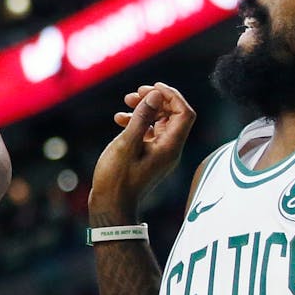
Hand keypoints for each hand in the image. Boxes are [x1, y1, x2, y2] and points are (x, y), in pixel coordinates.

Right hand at [90, 83, 195, 220]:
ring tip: (126, 102)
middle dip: (156, 99)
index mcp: (170, 147)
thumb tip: (155, 94)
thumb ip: (142, 118)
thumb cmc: (117, 179)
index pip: (184, 113)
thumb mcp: (127, 144)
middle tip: (134, 94)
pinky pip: (149, 132)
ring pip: (160, 122)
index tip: (152, 87)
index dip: (172, 96)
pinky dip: (137, 121)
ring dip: (145, 108)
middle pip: (173, 115)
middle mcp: (169, 149)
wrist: (110, 206)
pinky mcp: (148, 156)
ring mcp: (159, 153)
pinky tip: (119, 118)